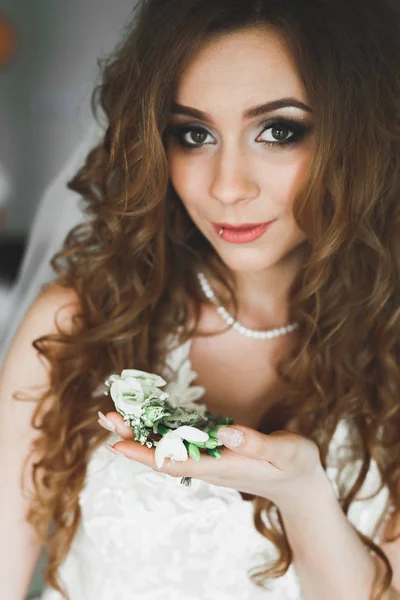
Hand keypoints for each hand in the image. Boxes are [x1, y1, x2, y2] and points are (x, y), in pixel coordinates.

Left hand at [99, 411, 325, 507]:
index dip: (146, 454)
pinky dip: (158, 432)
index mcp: (224, 467)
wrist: (299, 485)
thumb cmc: (295, 466)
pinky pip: (179, 443)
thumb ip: (257, 443)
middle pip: (163, 456)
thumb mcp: (285, 452)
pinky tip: (146, 421)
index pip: (177, 462)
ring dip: (140, 435)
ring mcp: (210, 460)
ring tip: (114, 417)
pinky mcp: (212, 452)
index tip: (118, 444)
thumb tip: (225, 433)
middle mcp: (210, 466)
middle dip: (132, 440)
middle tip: (105, 419)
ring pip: (167, 450)